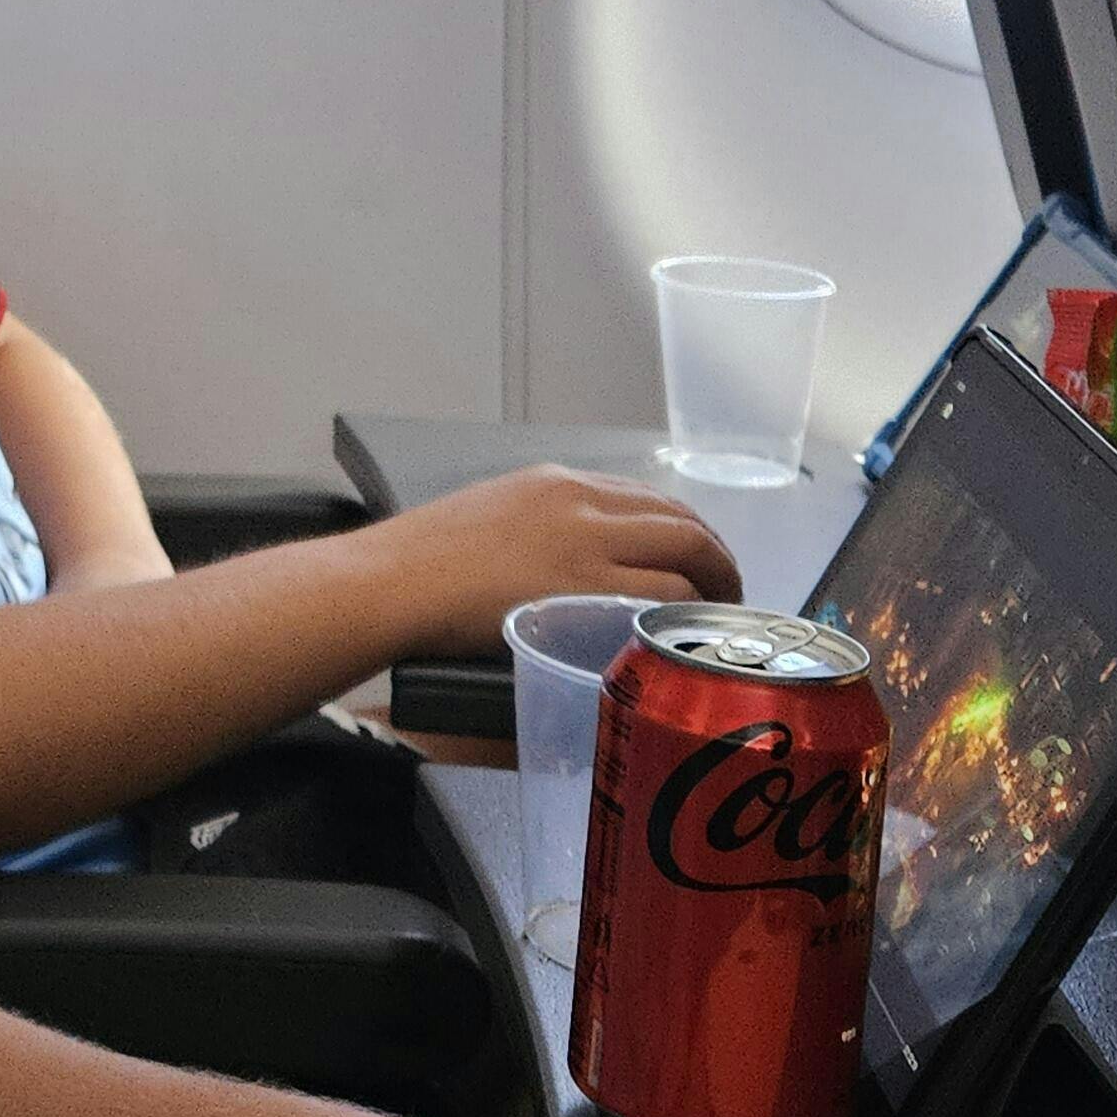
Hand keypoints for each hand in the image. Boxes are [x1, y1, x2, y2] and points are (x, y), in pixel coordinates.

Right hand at [384, 466, 739, 657]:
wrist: (392, 581)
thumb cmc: (422, 562)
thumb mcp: (490, 519)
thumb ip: (540, 532)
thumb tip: (571, 568)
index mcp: (556, 483)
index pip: (647, 498)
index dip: (684, 533)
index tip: (693, 563)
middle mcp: (580, 501)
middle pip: (681, 520)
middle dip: (716, 557)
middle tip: (724, 596)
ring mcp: (586, 542)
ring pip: (686, 552)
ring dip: (715, 587)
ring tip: (716, 622)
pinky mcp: (584, 588)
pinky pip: (662, 594)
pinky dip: (687, 612)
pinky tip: (688, 634)